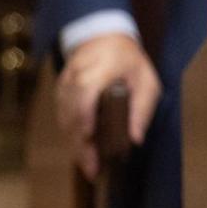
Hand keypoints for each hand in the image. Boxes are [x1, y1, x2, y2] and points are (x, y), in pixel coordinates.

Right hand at [56, 32, 160, 178]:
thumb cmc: (129, 62)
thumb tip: (136, 139)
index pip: (86, 89)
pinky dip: (72, 136)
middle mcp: (77, 75)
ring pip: (65, 118)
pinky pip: (63, 118)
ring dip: (76, 144)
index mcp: (101, 67)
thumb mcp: (146, 79)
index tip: (88, 134)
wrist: (101, 39)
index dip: (85, 112)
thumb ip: (142, 107)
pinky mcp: (60, 94)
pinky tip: (83, 153)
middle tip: (93, 168)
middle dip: (82, 142)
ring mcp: (64, 84)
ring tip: (90, 167)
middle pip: (73, 111)